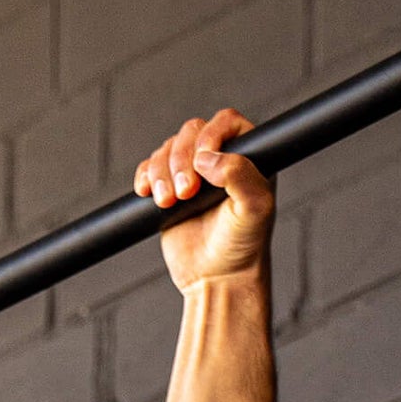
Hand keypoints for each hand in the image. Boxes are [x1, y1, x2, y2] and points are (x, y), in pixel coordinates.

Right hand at [133, 107, 274, 293]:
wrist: (217, 279)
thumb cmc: (242, 247)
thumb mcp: (255, 210)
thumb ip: (241, 175)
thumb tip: (207, 157)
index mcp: (247, 157)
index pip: (227, 122)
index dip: (211, 133)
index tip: (203, 160)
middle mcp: (219, 159)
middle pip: (191, 132)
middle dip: (182, 160)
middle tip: (186, 193)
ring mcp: (192, 173)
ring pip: (167, 149)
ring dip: (162, 173)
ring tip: (168, 203)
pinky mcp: (168, 189)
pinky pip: (149, 168)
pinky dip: (145, 177)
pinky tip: (149, 194)